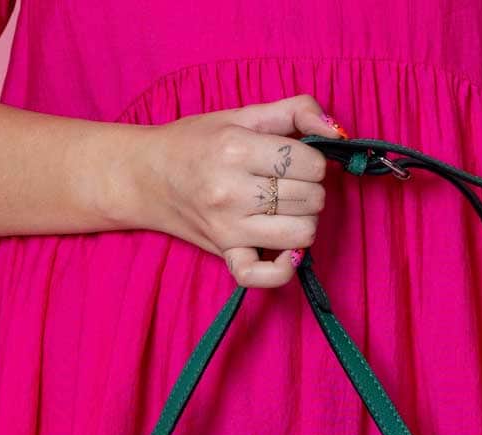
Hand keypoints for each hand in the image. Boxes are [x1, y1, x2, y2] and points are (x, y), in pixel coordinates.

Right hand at [123, 94, 347, 286]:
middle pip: (311, 199)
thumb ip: (293, 111)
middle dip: (311, 190)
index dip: (314, 162)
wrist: (145, 176)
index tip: (297, 161)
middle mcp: (232, 190)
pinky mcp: (225, 254)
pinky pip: (263, 276)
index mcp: (236, 149)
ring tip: (287, 210)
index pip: (311, 164)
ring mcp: (228, 227)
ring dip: (305, 222)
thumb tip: (336, 130)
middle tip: (290, 185)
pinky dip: (284, 269)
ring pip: (302, 233)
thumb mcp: (241, 115)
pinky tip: (288, 253)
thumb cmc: (195, 144)